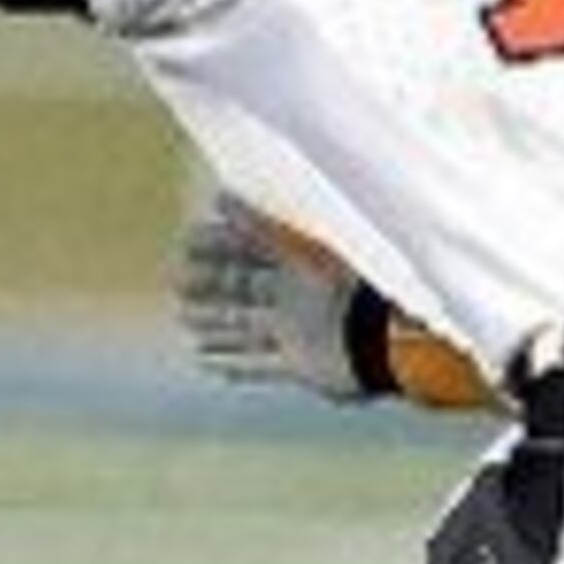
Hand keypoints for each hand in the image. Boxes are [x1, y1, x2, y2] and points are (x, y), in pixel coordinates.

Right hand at [172, 203, 370, 400]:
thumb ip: (258, 224)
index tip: (186, 240)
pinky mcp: (303, 367)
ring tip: (188, 323)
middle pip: (246, 288)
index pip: (254, 248)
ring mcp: (300, 333)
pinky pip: (263, 368)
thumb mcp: (299, 248)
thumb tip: (217, 195)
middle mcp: (299, 298)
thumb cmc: (346, 287)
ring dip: (218, 326)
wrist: (386, 339)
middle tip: (177, 282)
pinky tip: (208, 366)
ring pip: (248, 328)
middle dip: (211, 284)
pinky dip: (235, 369)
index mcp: (302, 265)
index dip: (221, 243)